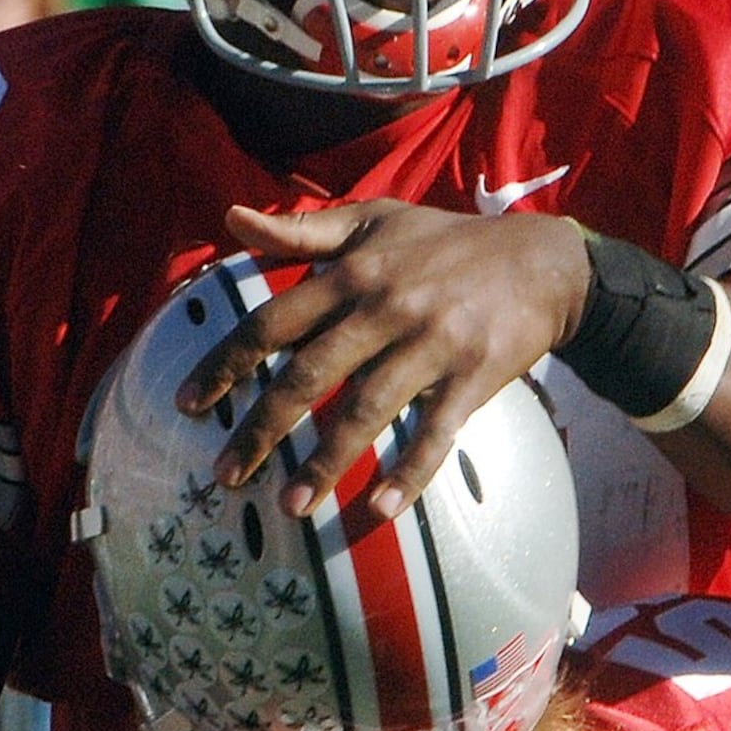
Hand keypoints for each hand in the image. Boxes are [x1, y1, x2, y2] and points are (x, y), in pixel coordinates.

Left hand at [176, 200, 590, 518]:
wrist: (541, 261)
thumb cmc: (445, 243)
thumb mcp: (374, 219)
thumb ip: (302, 230)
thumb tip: (231, 220)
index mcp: (353, 272)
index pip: (273, 322)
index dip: (227, 364)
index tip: (189, 405)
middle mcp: (385, 308)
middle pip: (308, 375)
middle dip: (262, 429)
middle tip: (226, 476)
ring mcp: (430, 344)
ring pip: (365, 410)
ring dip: (325, 463)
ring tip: (289, 507)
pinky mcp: (472, 376)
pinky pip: (434, 433)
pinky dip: (407, 473)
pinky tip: (377, 510)